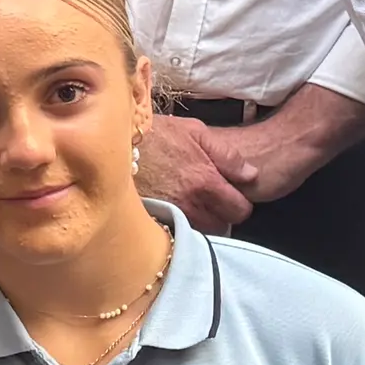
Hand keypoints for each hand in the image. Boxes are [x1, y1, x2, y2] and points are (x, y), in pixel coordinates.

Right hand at [134, 115, 252, 232]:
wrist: (113, 143)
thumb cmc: (155, 133)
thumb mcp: (194, 131)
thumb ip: (227, 155)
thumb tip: (251, 174)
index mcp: (205, 181)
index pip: (239, 211)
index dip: (240, 203)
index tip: (232, 195)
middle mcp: (189, 204)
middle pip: (222, 227)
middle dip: (222, 215)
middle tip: (214, 201)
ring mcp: (169, 215)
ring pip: (200, 232)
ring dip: (202, 222)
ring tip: (195, 205)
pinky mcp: (152, 220)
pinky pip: (176, 231)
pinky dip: (180, 225)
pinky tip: (175, 210)